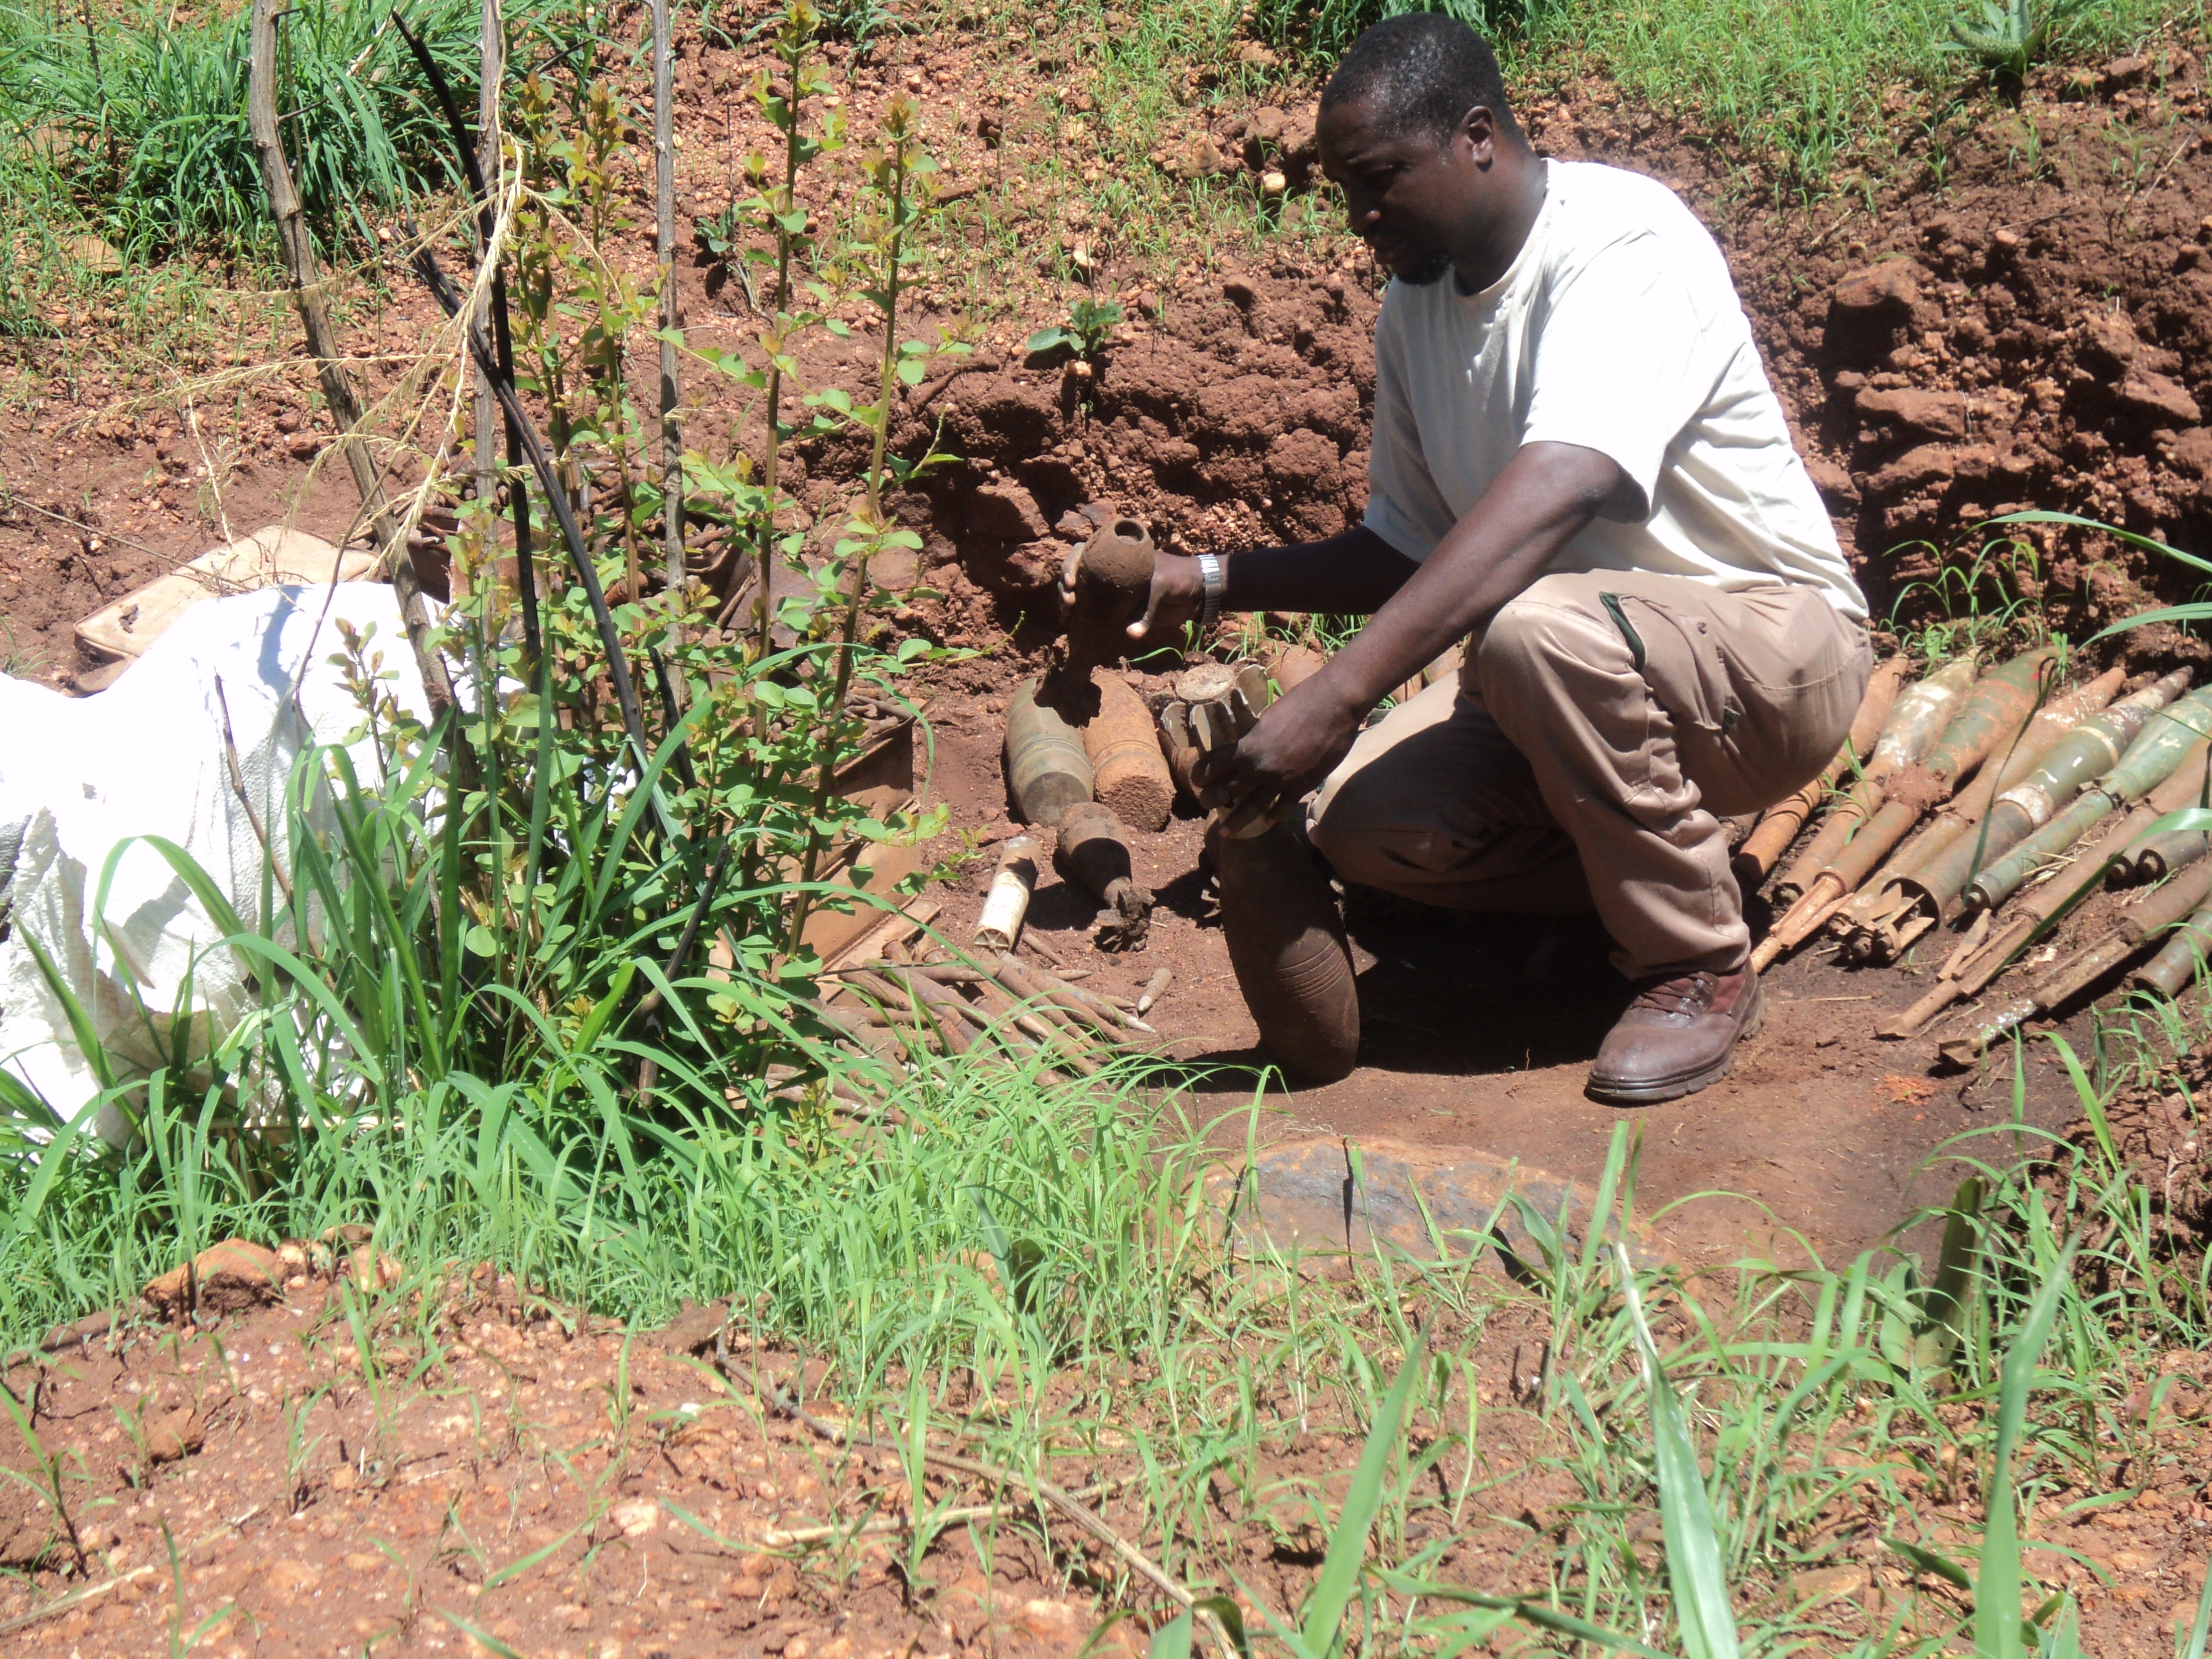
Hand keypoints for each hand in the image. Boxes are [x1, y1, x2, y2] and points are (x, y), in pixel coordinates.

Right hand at [1060, 545, 1203, 641]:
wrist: (1197, 592)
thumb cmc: (1179, 578)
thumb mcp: (1161, 586)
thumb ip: (1146, 610)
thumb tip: (1130, 634)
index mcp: (1118, 553)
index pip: (1084, 551)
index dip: (1071, 564)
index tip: (1073, 582)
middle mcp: (1110, 568)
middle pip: (1076, 571)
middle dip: (1065, 586)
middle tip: (1068, 603)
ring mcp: (1112, 587)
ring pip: (1080, 590)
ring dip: (1067, 601)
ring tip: (1065, 615)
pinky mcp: (1117, 606)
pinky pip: (1093, 609)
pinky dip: (1078, 615)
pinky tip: (1068, 622)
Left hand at [1194, 676, 1360, 836]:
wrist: (1334, 705)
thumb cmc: (1301, 702)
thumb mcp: (1267, 716)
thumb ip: (1255, 735)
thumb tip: (1249, 742)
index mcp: (1247, 745)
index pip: (1214, 765)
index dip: (1201, 774)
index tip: (1196, 780)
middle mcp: (1259, 767)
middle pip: (1227, 791)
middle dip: (1212, 800)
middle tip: (1205, 804)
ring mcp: (1280, 780)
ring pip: (1252, 808)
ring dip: (1236, 821)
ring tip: (1225, 832)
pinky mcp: (1302, 786)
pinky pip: (1283, 807)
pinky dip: (1273, 817)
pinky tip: (1266, 822)